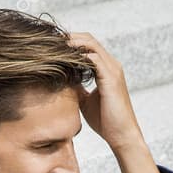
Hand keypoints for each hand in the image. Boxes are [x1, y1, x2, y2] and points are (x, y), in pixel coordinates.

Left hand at [67, 32, 141, 151]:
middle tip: (51, 41)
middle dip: (70, 38)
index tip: (55, 45)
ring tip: (56, 46)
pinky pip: (94, 59)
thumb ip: (78, 89)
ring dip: (73, 43)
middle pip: (89, 40)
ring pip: (92, 45)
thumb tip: (63, 82)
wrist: (121, 135)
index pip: (89, 45)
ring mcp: (113, 70)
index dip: (73, 42)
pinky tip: (66, 59)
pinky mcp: (111, 79)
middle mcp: (111, 65)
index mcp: (107, 69)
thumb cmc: (106, 121)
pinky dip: (80, 56)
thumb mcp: (86, 101)